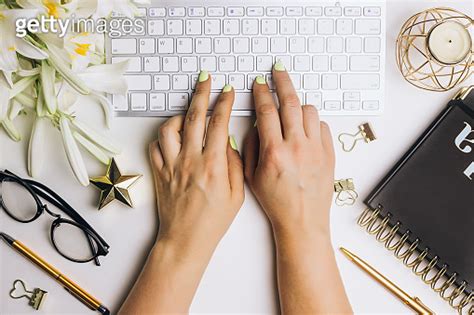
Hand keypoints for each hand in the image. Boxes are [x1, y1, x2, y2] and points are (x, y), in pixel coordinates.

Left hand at [149, 72, 243, 252]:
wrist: (186, 239)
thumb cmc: (212, 221)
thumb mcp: (237, 195)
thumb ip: (235, 164)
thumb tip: (230, 142)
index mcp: (213, 165)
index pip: (220, 123)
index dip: (224, 102)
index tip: (228, 91)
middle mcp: (190, 160)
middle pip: (194, 117)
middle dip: (201, 94)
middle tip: (205, 80)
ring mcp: (171, 165)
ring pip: (169, 128)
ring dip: (179, 115)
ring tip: (187, 112)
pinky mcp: (159, 172)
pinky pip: (156, 146)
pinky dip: (163, 136)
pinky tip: (172, 136)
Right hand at [244, 65, 334, 237]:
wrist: (303, 220)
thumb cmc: (277, 202)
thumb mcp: (253, 176)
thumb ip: (252, 147)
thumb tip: (256, 124)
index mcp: (274, 152)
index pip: (266, 111)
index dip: (261, 92)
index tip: (259, 83)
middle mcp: (297, 146)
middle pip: (290, 102)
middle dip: (282, 81)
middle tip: (278, 70)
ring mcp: (316, 149)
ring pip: (309, 110)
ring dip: (298, 105)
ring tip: (291, 109)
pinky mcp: (329, 153)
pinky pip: (322, 126)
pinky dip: (313, 123)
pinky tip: (305, 130)